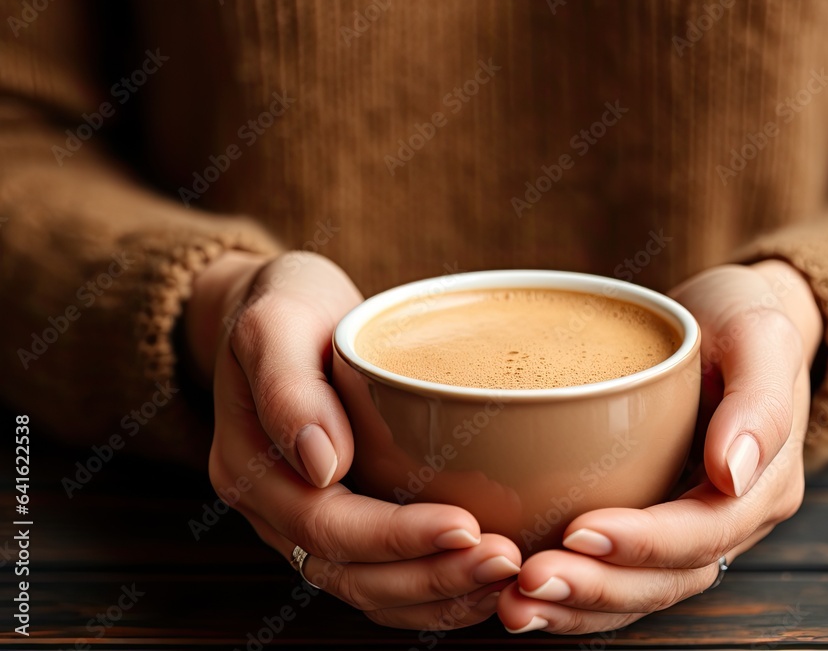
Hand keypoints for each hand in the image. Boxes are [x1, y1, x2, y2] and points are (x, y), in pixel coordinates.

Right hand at [186, 251, 520, 628]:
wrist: (282, 304)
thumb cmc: (283, 304)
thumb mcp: (274, 322)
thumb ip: (287, 389)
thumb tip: (322, 465)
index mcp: (251, 469)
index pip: (327, 526)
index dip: (397, 538)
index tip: (467, 526)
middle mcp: (277, 509)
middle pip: (353, 575)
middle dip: (433, 577)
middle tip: (506, 560)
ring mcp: (309, 519)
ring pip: (371, 589)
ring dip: (439, 595)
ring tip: (505, 578)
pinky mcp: (345, 515)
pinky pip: (384, 575)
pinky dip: (432, 590)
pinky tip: (481, 579)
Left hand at [497, 260, 822, 633]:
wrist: (722, 319)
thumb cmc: (740, 319)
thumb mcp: (761, 335)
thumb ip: (760, 404)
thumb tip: (732, 472)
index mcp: (764, 483)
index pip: (705, 532)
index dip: (644, 542)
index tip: (580, 531)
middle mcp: (729, 519)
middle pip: (667, 579)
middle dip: (598, 588)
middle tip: (529, 580)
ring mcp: (690, 528)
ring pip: (639, 592)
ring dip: (578, 607)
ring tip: (514, 605)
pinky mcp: (651, 522)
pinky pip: (618, 576)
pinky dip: (574, 596)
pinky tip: (521, 594)